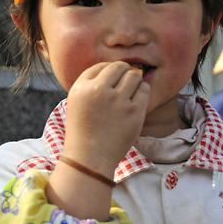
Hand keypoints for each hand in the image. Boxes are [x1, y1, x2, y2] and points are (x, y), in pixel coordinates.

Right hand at [62, 61, 149, 175]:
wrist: (90, 157)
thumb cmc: (84, 130)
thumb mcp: (78, 103)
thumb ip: (91, 85)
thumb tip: (115, 68)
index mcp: (81, 88)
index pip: (99, 66)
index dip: (108, 71)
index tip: (112, 80)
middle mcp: (99, 91)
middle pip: (119, 67)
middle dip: (124, 72)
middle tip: (125, 81)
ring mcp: (118, 101)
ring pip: (134, 76)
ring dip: (135, 80)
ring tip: (131, 89)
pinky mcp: (135, 112)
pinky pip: (144, 90)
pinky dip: (142, 91)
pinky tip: (137, 99)